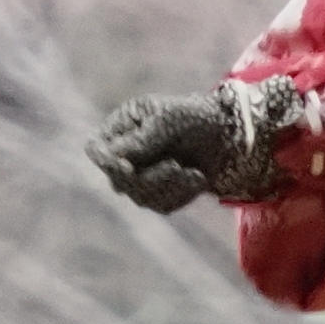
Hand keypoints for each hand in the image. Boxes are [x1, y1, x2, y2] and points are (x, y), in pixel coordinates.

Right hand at [93, 85, 285, 212]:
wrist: (229, 135)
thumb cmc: (196, 118)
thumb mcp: (169, 121)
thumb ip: (142, 140)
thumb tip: (116, 160)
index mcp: (121, 127)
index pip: (96, 149)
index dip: (106, 162)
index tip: (127, 167)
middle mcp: (126, 153)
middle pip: (118, 179)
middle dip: (149, 177)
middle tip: (176, 166)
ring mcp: (141, 176)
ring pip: (140, 197)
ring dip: (170, 187)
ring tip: (192, 172)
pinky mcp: (160, 193)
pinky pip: (162, 205)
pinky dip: (182, 195)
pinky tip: (197, 179)